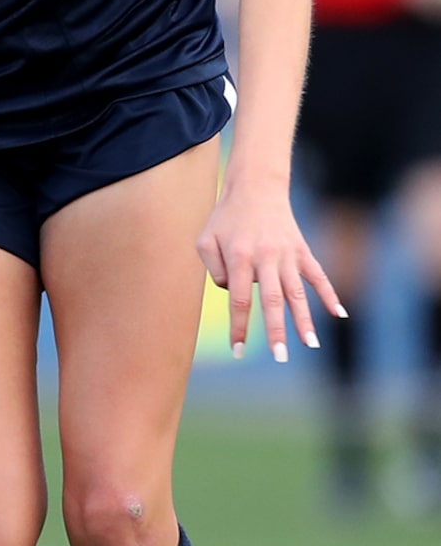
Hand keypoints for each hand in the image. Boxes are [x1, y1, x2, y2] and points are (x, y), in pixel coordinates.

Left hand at [196, 177, 343, 361]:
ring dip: (304, 319)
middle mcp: (265, 257)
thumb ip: (212, 269)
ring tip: (311, 344)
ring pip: (297, 292)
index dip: (239, 326)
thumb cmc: (225, 218)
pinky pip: (318, 276)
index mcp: (239, 257)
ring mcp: (287, 254)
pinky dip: (329, 295)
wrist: (256, 188)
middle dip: (276, 330)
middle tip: (279, 356)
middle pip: (271, 300)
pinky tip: (340, 314)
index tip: (238, 350)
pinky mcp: (302, 250)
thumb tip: (229, 292)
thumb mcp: (206, 240)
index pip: (238, 300)